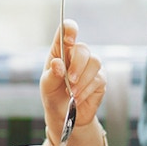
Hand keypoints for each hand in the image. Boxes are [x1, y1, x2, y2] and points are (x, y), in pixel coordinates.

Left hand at [41, 19, 105, 137]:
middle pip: (83, 49)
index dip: (70, 30)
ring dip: (83, 80)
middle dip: (77, 65)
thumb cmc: (53, 96)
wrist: (64, 115)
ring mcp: (90, 66)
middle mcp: (76, 55)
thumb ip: (51, 74)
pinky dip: (86, 90)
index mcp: (60, 50)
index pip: (67, 30)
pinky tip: (78, 98)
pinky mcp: (100, 78)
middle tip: (70, 81)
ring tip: (72, 93)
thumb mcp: (46, 86)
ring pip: (94, 62)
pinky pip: (98, 79)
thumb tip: (58, 63)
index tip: (69, 41)